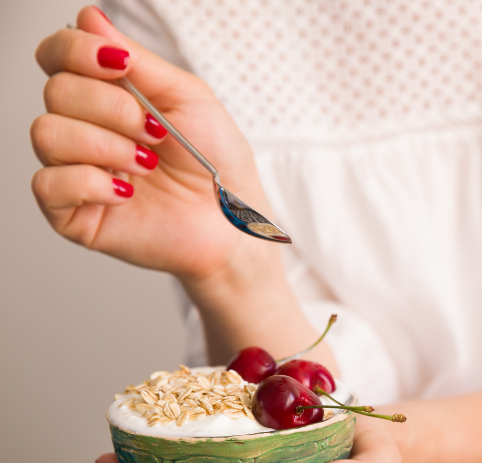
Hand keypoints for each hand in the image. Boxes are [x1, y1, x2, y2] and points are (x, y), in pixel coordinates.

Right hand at [31, 6, 277, 285]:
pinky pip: (48, 183)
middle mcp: (85, 130)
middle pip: (56, 90)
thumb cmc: (217, 163)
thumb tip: (90, 17)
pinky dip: (91, 183)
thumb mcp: (187, 98)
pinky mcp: (73, 213)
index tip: (119, 65)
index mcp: (108, 97)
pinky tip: (127, 193)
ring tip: (146, 163)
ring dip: (105, 145)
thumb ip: (139, 59)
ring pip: (47, 133)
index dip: (76, 50)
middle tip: (155, 132)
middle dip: (112, 107)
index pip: (58, 55)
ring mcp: (76, 171)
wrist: (234, 222)